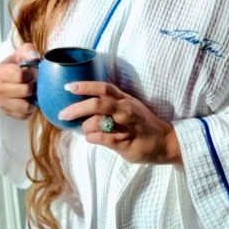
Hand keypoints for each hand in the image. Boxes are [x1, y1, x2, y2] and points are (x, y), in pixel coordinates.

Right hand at [0, 43, 39, 118]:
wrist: (9, 79)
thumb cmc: (17, 66)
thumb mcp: (22, 53)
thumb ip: (28, 50)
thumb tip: (34, 57)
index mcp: (0, 72)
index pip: (21, 75)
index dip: (31, 73)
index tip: (32, 72)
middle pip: (25, 91)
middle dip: (33, 86)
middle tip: (34, 83)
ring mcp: (1, 102)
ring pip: (25, 106)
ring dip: (32, 99)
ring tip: (31, 92)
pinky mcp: (7, 113)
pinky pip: (24, 115)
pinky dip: (29, 109)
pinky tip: (28, 100)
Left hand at [58, 80, 182, 165]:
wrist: (165, 142)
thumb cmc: (142, 123)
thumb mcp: (130, 106)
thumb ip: (112, 102)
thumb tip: (85, 99)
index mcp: (125, 99)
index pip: (104, 88)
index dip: (85, 86)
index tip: (68, 86)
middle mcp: (125, 110)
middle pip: (97, 104)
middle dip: (77, 108)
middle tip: (63, 114)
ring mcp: (125, 127)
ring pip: (96, 123)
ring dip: (85, 128)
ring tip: (87, 131)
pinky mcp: (124, 143)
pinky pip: (100, 139)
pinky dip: (92, 138)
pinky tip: (93, 138)